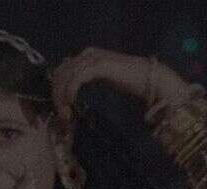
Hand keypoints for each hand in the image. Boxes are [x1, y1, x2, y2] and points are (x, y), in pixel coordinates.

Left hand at [49, 47, 188, 120]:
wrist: (150, 80)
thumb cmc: (129, 82)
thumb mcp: (102, 80)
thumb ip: (86, 80)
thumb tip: (69, 92)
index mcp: (86, 56)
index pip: (61, 71)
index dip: (57, 90)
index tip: (60, 110)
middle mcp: (87, 54)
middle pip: (60, 74)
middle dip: (57, 96)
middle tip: (62, 116)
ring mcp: (93, 58)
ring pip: (66, 77)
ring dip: (62, 98)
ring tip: (66, 115)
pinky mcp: (99, 65)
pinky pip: (76, 79)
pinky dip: (71, 92)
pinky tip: (72, 104)